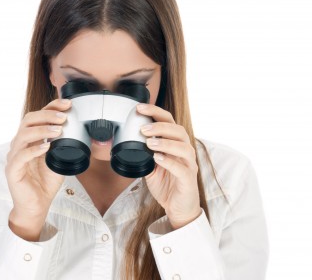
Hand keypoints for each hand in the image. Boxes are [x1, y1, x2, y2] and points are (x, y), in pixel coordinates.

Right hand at [6, 98, 71, 220]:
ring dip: (42, 130)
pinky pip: (20, 156)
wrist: (37, 205)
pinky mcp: (12, 171)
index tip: (67, 104)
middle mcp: (19, 144)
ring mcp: (14, 157)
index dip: (51, 107)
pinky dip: (34, 149)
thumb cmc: (45, 181)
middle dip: (47, 115)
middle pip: (28, 120)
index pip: (37, 116)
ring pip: (23, 135)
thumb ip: (64, 144)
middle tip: (63, 116)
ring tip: (58, 130)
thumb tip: (79, 130)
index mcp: (30, 139)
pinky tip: (46, 147)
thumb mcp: (59, 158)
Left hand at [136, 103, 201, 228]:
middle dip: (160, 126)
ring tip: (149, 142)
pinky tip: (157, 158)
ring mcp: (189, 165)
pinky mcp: (188, 179)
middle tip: (143, 128)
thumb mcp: (151, 165)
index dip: (155, 112)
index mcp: (175, 143)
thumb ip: (144, 152)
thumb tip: (127, 140)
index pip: (169, 121)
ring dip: (165, 142)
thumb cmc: (166, 183)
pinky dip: (169, 161)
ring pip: (183, 147)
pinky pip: (182, 168)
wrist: (178, 208)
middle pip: (178, 131)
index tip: (139, 108)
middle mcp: (184, 151)